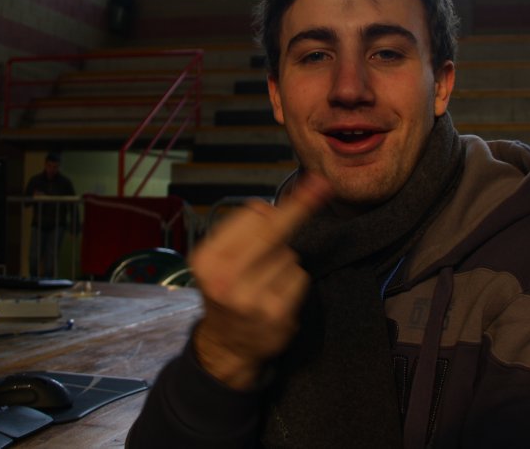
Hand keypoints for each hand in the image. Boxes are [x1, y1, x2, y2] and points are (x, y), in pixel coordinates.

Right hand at [189, 173, 330, 388]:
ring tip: (265, 279)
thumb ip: (242, 231)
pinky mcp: (275, 313)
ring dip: (284, 261)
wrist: (226, 345)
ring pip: (288, 255)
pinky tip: (277, 293)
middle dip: (300, 206)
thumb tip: (268, 206)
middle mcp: (224, 277)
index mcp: (207, 258)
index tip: (308, 184)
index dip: (278, 203)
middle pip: (273, 230)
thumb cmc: (227, 291)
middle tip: (322, 185)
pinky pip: (298, 277)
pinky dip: (294, 281)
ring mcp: (250, 297)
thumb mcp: (220, 259)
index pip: (250, 218)